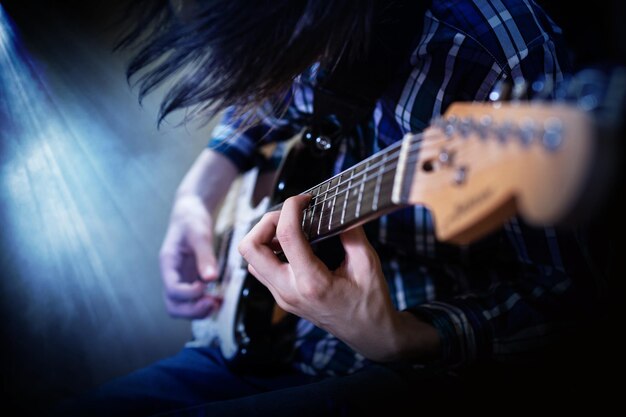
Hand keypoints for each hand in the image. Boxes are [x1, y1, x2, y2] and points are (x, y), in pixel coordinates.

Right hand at [159, 194, 220, 318]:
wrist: (190, 211)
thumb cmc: (192, 219)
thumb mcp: (199, 234)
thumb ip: (205, 256)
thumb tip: (211, 279)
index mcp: (168, 263)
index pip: (172, 289)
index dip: (189, 293)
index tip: (205, 285)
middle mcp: (171, 275)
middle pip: (173, 305)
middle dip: (192, 310)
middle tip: (213, 303)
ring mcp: (180, 279)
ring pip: (181, 307)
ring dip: (198, 311)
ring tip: (217, 304)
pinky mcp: (189, 279)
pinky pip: (192, 300)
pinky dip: (203, 304)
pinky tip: (218, 299)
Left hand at [238, 195, 439, 361]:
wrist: (369, 335)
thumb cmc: (371, 302)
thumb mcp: (367, 264)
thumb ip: (351, 233)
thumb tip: (338, 206)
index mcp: (312, 283)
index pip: (286, 236)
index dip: (291, 208)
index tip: (305, 199)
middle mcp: (289, 291)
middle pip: (249, 248)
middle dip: (265, 222)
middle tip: (290, 215)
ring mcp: (282, 297)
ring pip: (250, 259)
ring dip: (264, 237)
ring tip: (290, 228)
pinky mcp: (282, 298)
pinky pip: (261, 268)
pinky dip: (269, 250)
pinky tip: (292, 244)